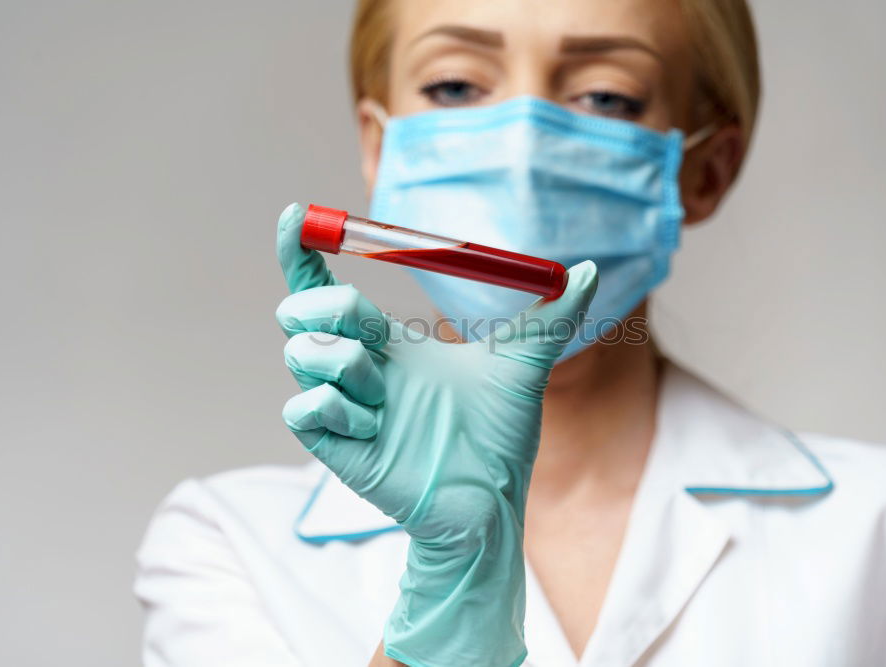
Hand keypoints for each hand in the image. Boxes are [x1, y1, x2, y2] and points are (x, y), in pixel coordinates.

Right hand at [275, 203, 596, 666]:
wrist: (492, 500)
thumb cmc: (499, 437)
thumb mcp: (523, 364)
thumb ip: (551, 315)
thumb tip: (589, 269)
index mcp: (390, 342)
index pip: (326, 287)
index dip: (302, 252)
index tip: (295, 215)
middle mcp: (359, 368)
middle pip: (301, 312)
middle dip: (327, 305)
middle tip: (370, 330)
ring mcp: (343, 407)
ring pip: (301, 353)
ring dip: (347, 363)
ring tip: (388, 397)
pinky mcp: (333, 445)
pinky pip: (304, 407)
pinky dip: (337, 406)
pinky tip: (375, 428)